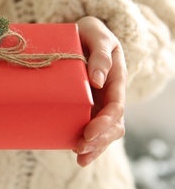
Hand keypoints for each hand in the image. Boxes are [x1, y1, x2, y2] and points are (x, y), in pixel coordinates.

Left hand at [74, 16, 126, 166]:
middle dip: (99, 140)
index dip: (104, 123)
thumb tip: (98, 81)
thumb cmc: (90, 32)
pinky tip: (73, 150)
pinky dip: (86, 140)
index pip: (116, 107)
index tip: (89, 131)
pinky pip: (89, 125)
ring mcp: (98, 101)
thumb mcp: (97, 35)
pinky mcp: (84, 104)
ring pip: (103, 131)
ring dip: (94, 146)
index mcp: (115, 79)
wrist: (81, 32)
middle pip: (112, 125)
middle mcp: (109, 94)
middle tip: (80, 148)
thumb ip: (101, 55)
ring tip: (79, 157)